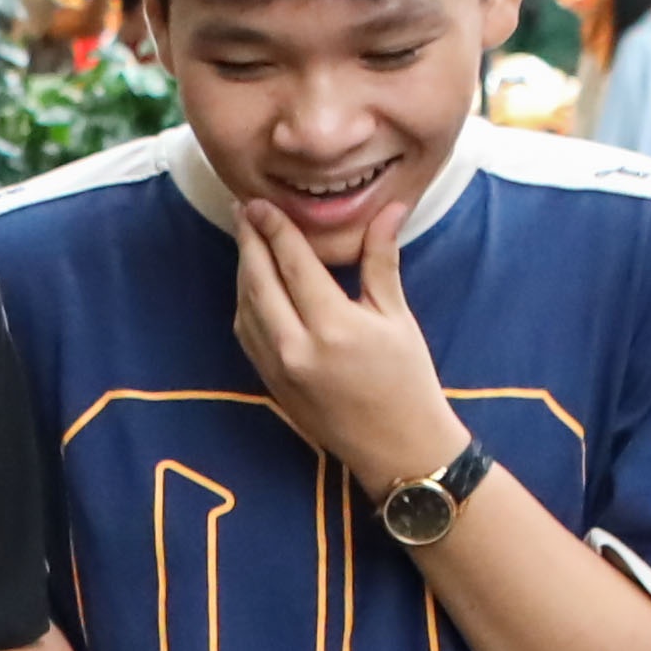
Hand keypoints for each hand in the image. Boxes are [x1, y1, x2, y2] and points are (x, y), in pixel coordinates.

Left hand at [233, 195, 477, 497]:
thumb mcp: (396, 316)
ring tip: (247, 239)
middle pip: (259, 281)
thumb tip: (390, 207)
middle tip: (244, 209)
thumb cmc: (407, 380)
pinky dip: (245, 302)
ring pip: (246, 307)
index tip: (261, 203)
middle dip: (249, 241)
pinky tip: (252, 283)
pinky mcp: (270, 383)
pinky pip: (247, 333)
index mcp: (332, 326)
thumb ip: (381, 259)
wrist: (397, 447)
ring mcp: (278, 368)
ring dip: (243, 270)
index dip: (274, 228)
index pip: (292, 263)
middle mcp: (297, 347)